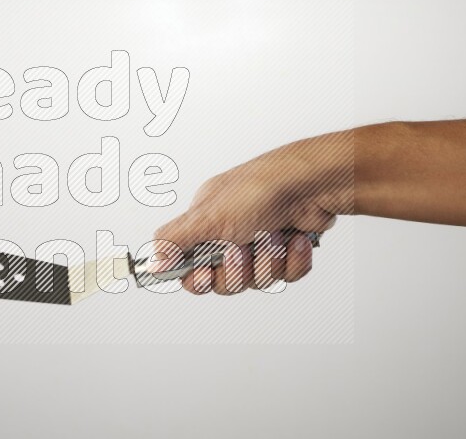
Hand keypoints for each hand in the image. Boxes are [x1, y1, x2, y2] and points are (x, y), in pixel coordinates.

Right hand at [153, 131, 353, 294]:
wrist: (313, 185)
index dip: (198, 277)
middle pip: (224, 279)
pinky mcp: (288, 248)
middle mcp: (231, 231)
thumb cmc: (259, 190)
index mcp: (206, 221)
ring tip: (273, 237)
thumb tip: (152, 261)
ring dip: (268, 261)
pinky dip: (293, 259)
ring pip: (257, 280)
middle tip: (241, 250)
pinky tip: (295, 239)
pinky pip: (286, 274)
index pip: (190, 264)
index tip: (205, 274)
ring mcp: (261, 241)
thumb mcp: (208, 217)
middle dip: (238, 270)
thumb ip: (175, 241)